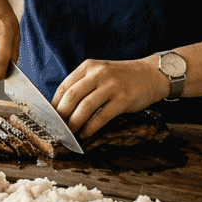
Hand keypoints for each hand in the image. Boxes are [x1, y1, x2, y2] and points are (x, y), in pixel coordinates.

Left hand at [51, 57, 168, 137]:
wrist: (152, 74)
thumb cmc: (122, 77)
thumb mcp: (100, 73)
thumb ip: (83, 85)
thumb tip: (62, 108)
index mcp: (88, 66)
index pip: (64, 87)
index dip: (54, 105)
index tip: (50, 118)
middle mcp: (98, 73)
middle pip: (71, 97)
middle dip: (61, 116)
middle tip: (58, 129)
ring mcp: (111, 86)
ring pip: (84, 108)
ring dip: (74, 124)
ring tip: (70, 134)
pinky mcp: (123, 99)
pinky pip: (102, 116)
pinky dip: (91, 128)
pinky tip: (86, 134)